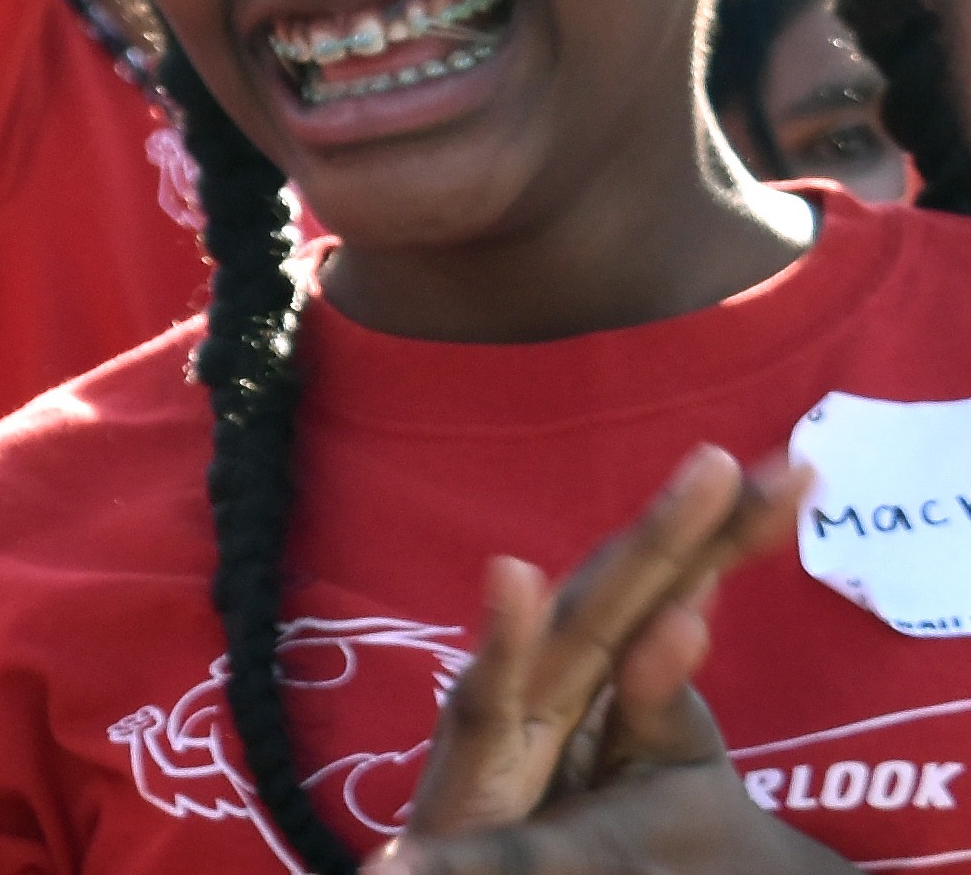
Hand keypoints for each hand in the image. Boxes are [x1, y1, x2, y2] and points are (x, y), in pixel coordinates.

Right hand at [370, 447, 841, 874]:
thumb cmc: (535, 814)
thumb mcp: (620, 757)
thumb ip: (653, 689)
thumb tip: (697, 598)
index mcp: (602, 666)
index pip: (675, 586)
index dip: (732, 533)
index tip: (800, 473)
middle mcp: (556, 667)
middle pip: (634, 583)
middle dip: (693, 520)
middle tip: (750, 456)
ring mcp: (511, 702)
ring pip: (582, 619)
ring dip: (639, 547)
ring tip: (700, 480)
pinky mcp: (469, 756)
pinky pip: (488, 694)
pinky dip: (503, 634)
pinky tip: (513, 576)